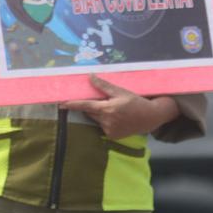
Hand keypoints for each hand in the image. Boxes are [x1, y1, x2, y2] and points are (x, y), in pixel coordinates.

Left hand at [60, 75, 179, 139]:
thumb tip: (90, 76)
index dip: (72, 105)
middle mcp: (107, 121)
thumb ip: (103, 86)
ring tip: (115, 111)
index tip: (60, 104)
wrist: (151, 117)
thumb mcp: (120, 92)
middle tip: (105, 102)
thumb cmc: (135, 102)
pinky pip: (102, 127)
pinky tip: (118, 119)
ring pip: (96, 120)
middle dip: (92, 107)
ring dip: (100, 114)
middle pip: (90, 112)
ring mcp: (109, 130)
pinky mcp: (112, 136)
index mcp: (107, 109)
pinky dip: (106, 122)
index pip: (85, 106)